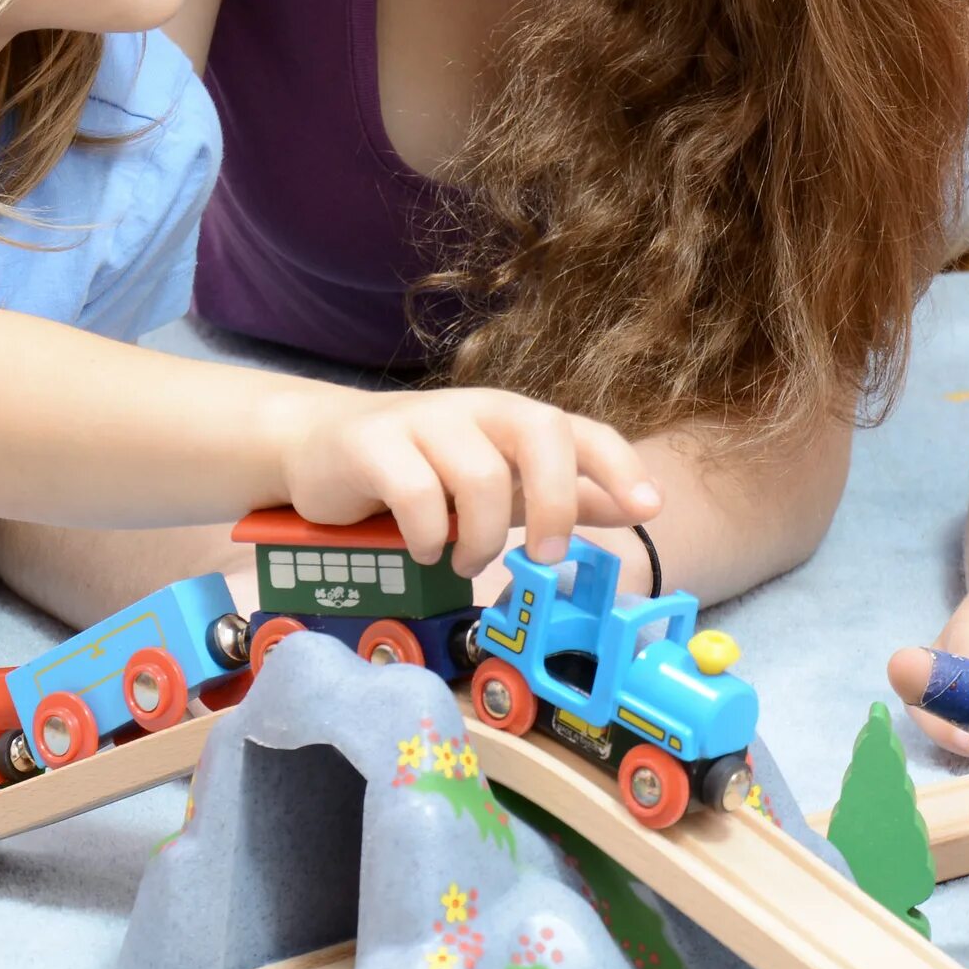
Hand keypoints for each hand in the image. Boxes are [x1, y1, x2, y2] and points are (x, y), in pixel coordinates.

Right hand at [271, 386, 660, 574]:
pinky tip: (421, 548)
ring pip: (479, 473)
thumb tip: (640, 506)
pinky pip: (415, 491)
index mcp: (512, 417)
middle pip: (540, 432)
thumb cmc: (422, 470)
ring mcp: (422, 420)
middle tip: (546, 555)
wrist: (320, 448)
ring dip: (480, 536)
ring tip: (463, 559)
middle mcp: (475, 408)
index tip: (648, 507)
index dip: (619, 464)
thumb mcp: (501, 485)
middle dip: (556, 500)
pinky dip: (427, 535)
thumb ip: (566, 496)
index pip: (579, 429)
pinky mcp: (371, 442)